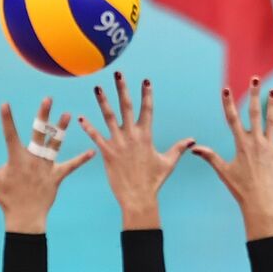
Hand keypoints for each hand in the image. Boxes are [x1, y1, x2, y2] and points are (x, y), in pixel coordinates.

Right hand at [0, 98, 93, 232]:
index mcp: (16, 159)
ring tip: (68, 115)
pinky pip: (70, 167)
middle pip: (38, 134)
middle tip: (48, 99)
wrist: (25, 217)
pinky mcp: (56, 176)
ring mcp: (46, 167)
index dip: (7, 120)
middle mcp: (32, 160)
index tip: (5, 104)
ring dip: (62, 130)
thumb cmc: (6, 198)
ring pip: (55, 145)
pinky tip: (92, 152)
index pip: (10, 135)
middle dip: (43, 115)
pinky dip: (80, 160)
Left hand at [79, 74, 194, 229]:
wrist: (139, 197)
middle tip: (118, 74)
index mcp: (146, 136)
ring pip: (109, 117)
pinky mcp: (107, 153)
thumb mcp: (168, 163)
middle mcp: (132, 136)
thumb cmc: (154, 182)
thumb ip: (178, 149)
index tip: (146, 80)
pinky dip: (88, 127)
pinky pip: (96, 137)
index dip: (147, 95)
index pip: (147, 110)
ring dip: (103, 101)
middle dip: (122, 89)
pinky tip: (81, 117)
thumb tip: (192, 140)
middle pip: (127, 107)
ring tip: (97, 87)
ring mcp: (119, 144)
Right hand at [190, 78, 272, 239]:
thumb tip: (194, 148)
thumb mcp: (223, 172)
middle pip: (254, 113)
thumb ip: (210, 157)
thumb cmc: (239, 189)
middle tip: (256, 79)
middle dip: (254, 94)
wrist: (260, 203)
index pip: (233, 119)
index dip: (228, 103)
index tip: (225, 89)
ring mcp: (270, 148)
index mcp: (241, 144)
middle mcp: (256, 142)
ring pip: (272, 121)